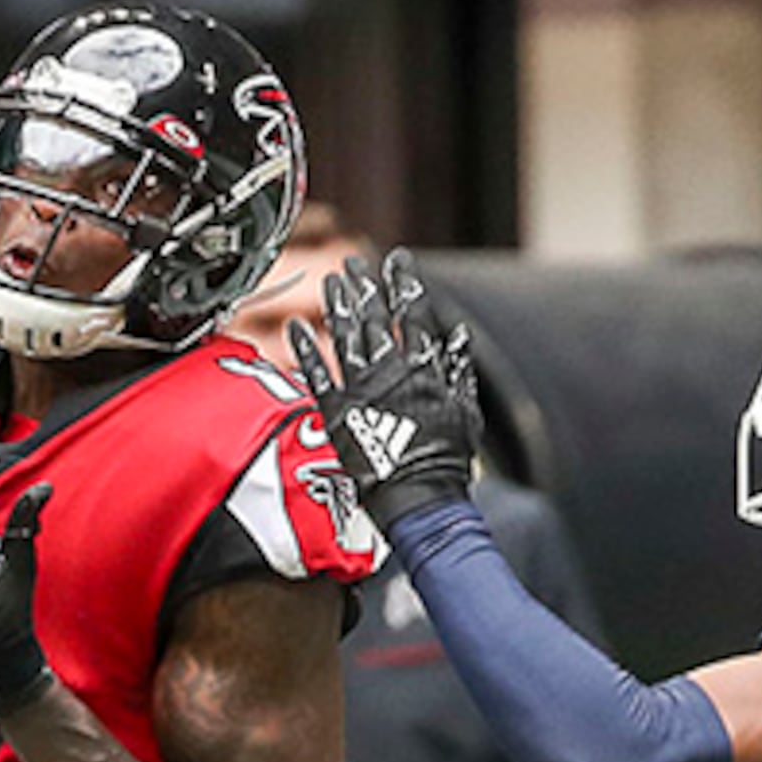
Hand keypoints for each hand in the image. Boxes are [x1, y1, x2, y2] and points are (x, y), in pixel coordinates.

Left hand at [286, 250, 479, 520]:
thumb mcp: (466, 415)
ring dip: (337, 306)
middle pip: (373, 317)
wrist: (419, 500)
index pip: (412, 315)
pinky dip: (306, 350)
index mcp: (423, 370)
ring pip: (346, 337)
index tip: (397, 261)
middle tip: (353, 262)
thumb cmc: (446, 463)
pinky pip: (317, 374)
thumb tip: (458, 339)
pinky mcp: (337, 412)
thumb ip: (459, 374)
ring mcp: (361, 390)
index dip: (404, 284)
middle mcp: (390, 372)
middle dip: (364, 285)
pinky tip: (295, 329)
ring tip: (331, 282)